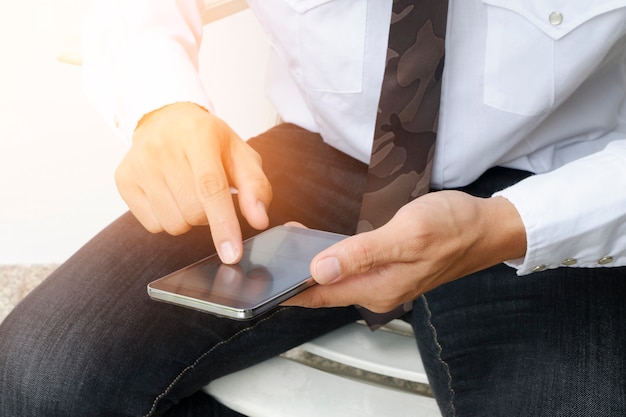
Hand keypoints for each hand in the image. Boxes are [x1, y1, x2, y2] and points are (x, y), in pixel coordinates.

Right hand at [114, 102, 271, 262]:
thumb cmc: (209, 142)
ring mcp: (139, 164)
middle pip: (193, 212)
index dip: (223, 225)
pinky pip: (153, 225)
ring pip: (173, 224)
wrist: (165, 120)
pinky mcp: (123, 179)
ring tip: (188, 192)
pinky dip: (168, 218)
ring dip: (188, 219)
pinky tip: (169, 195)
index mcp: (199, 136)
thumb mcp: (240, 155)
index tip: (232, 254)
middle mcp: (164, 147)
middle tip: (209, 194)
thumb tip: (259, 219)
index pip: (211, 189)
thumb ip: (256, 187)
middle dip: (209, 215)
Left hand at [285, 191, 525, 311]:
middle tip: (271, 253)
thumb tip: (321, 269)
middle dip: (295, 274)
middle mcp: (379, 289)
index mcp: (378, 287)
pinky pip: (354, 266)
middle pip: (326, 287)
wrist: (488, 226)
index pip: (320, 294)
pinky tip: (324, 243)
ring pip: (338, 277)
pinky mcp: (392, 266)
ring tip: (290, 245)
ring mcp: (386, 279)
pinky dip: (334, 257)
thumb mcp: (406, 235)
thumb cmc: (454, 227)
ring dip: (313, 264)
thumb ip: (362, 254)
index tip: (263, 278)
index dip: (288, 288)